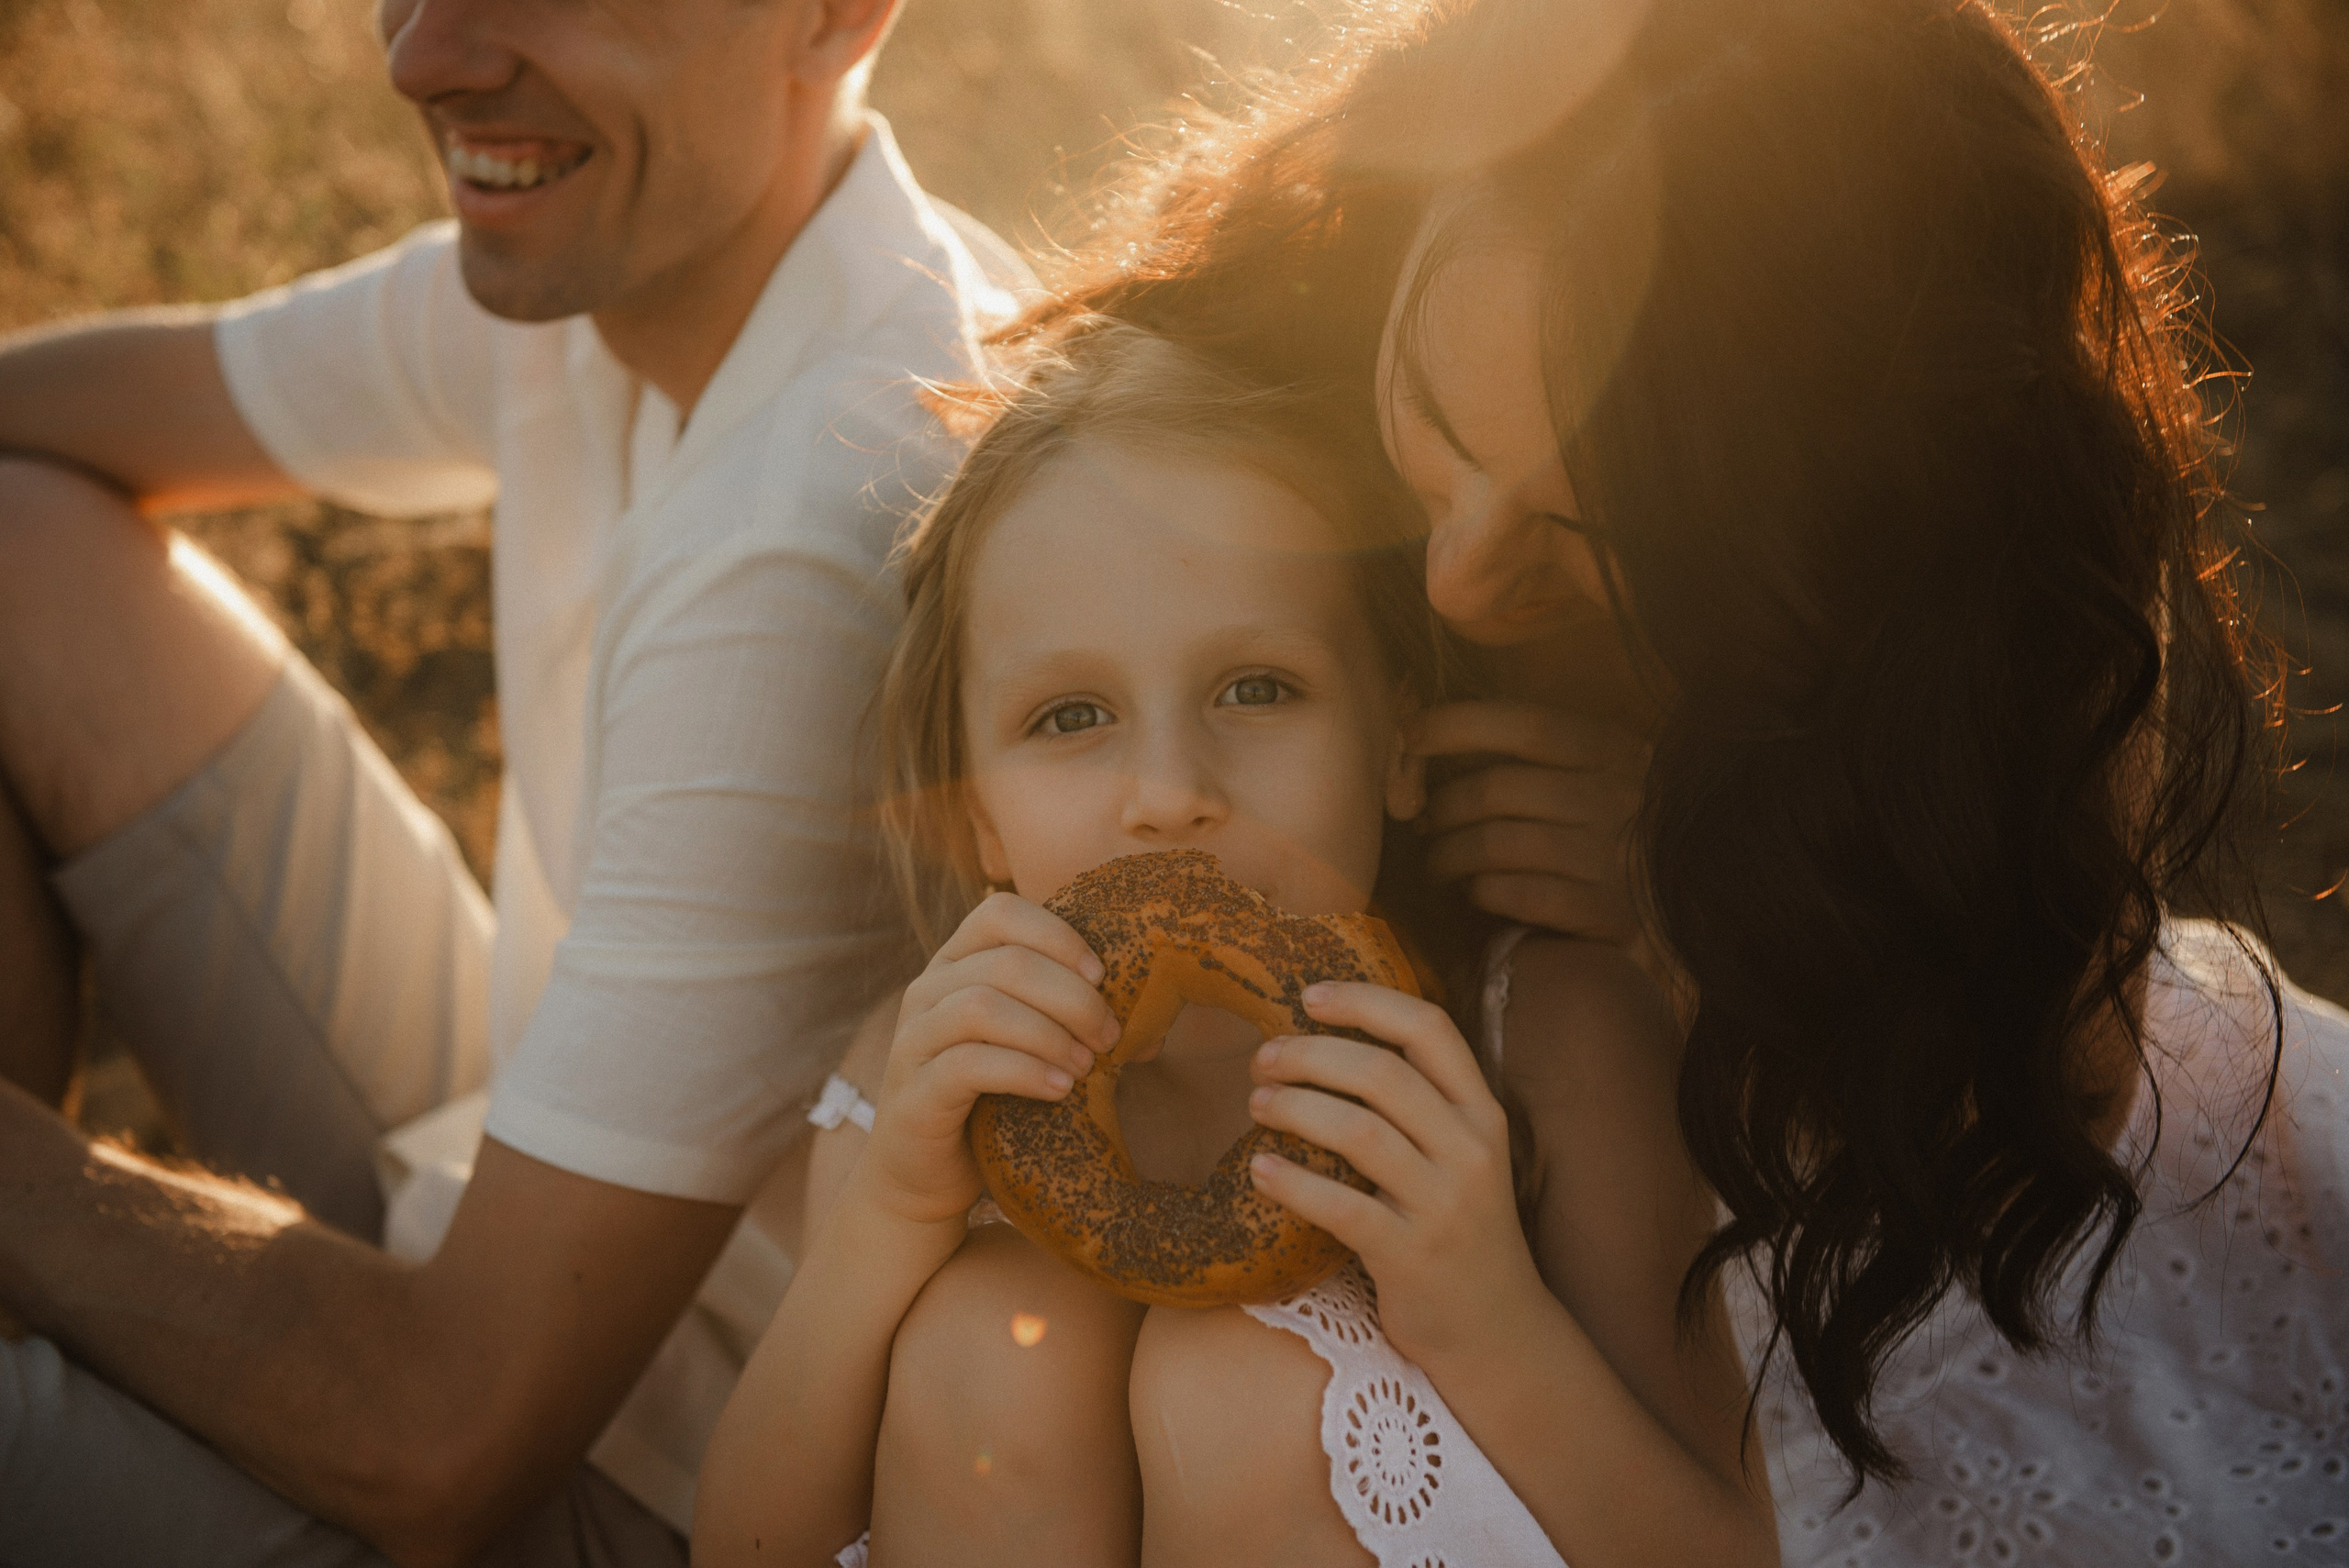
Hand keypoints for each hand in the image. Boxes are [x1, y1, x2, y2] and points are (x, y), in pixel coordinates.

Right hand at [857, 892, 1120, 1227]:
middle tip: (1110, 1035)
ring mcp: (913, 1040)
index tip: (1102, 976)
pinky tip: (1060, 1089)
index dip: (1059, 936)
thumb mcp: (1029, 1045)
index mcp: (955, 964)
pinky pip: (968, 1064)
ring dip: (1050, 1033)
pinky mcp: (913, 1092)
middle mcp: (927, 991)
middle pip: (1006, 961)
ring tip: (1088, 1065)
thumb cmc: (991, 1100)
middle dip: (1072, 996)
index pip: (1001, 912)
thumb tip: (1153, 1021)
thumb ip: (1070, 1019)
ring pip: (982, 1007)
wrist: (927, 1175)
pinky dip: (1024, 1072)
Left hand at [1245, 981, 1547, 1366]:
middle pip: (1382, 1073)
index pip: (1429, 1029)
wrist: (1496, 1328)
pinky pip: (1341, 1208)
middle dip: (1311, 1055)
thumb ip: (1420, 1103)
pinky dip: (1292, 1183)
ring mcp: (1444, 1205)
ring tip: (1256, 1104)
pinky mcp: (1411, 1257)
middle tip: (1262, 1059)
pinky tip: (1259, 1170)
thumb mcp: (1462, 1154)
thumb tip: (1331, 1041)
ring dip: (1295, 1108)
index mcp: (1483, 1112)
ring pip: (1358, 1132)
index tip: (1309, 996)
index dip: (1366, 1002)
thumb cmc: (1458, 1228)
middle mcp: (1471, 1150)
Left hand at [1409, 699, 1648, 942]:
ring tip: (1438, 865)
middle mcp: (1615, 797)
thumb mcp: (1592, 771)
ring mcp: (1614, 857)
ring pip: (1496, 845)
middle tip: (1425, 824)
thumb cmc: (1610, 824)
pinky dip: (1482, 891)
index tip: (1410, 735)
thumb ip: (1531, 754)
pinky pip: (1519, 895)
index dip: (1457, 724)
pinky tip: (1477, 892)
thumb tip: (1431, 741)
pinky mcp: (1608, 913)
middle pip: (1496, 790)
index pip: (1526, 724)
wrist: (1679, 897)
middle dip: (1442, 807)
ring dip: (1448, 856)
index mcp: (1611, 750)